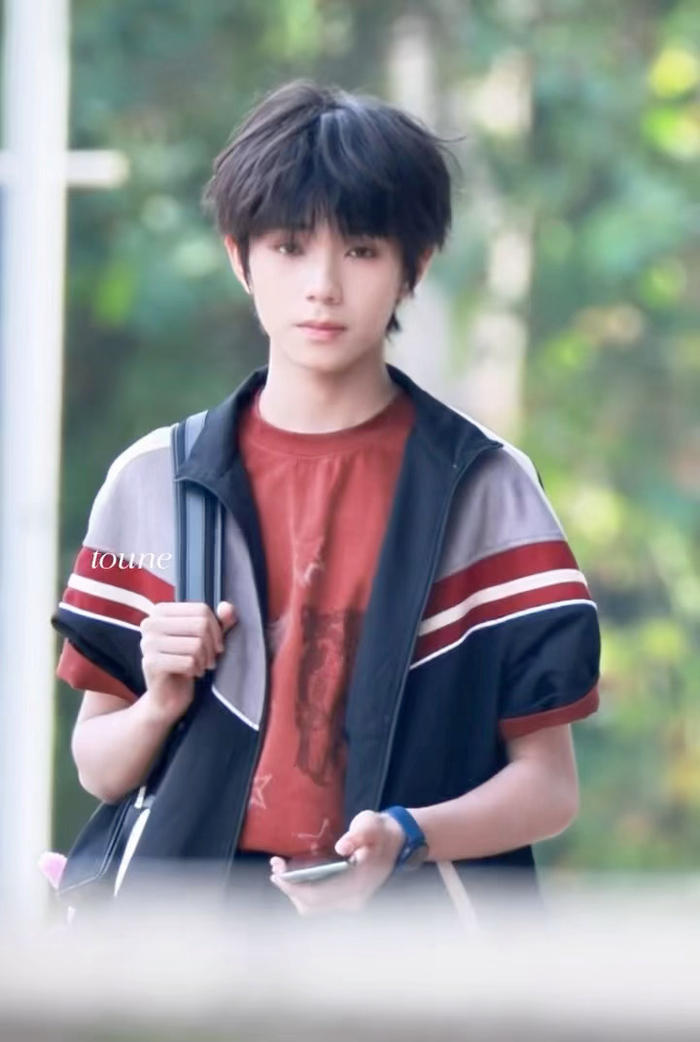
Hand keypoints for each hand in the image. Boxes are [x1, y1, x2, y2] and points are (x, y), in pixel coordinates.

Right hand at [140, 600, 236, 721]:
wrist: (168, 695)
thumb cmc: (188, 662)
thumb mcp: (207, 638)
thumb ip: (219, 621)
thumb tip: (228, 607)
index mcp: (161, 611)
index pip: (201, 609)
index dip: (217, 628)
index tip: (217, 645)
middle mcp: (150, 623)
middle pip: (200, 625)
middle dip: (212, 646)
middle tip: (210, 660)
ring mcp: (147, 642)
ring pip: (196, 644)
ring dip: (204, 660)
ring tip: (200, 667)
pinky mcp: (150, 662)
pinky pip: (188, 661)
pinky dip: (195, 669)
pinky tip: (190, 674)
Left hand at [269, 810, 404, 915]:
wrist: (399, 840)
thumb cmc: (382, 832)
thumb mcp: (370, 826)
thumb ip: (357, 836)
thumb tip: (342, 847)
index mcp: (358, 886)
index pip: (318, 894)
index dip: (294, 886)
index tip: (278, 872)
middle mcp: (352, 900)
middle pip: (310, 904)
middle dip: (290, 887)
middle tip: (275, 866)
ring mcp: (350, 901)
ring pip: (312, 906)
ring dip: (295, 890)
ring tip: (281, 869)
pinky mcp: (346, 898)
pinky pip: (319, 901)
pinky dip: (304, 890)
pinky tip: (296, 874)